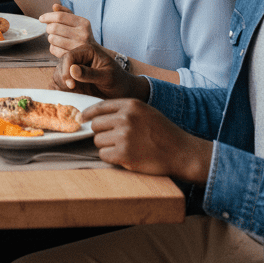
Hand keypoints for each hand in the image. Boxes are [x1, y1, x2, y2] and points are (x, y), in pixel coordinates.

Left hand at [40, 2, 98, 57]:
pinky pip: (53, 50)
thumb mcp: (77, 21)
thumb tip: (54, 6)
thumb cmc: (81, 33)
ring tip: (55, 37)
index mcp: (83, 23)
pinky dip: (53, 47)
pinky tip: (58, 46)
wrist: (93, 54)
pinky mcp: (72, 57)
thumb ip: (65, 12)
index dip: (48, 16)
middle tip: (50, 29)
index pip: (60, 16)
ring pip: (52, 39)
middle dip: (48, 28)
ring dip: (50, 37)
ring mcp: (78, 47)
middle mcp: (83, 34)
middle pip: (54, 28)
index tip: (41, 18)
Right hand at [50, 43, 146, 99]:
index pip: (69, 56)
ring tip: (72, 93)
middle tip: (71, 90)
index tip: (71, 85)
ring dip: (61, 84)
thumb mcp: (108, 77)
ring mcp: (74, 69)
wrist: (123, 92)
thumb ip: (91, 73)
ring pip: (58, 73)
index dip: (66, 70)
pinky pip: (60, 82)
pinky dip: (60, 89)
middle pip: (61, 64)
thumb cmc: (118, 82)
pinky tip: (68, 95)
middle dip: (63, 78)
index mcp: (87, 51)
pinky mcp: (73, 79)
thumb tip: (72, 69)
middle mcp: (78, 58)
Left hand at [82, 98, 212, 183]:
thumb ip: (123, 110)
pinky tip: (124, 157)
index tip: (82, 118)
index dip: (88, 113)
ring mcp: (124, 136)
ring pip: (98, 141)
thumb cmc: (163, 132)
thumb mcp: (145, 111)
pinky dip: (111, 157)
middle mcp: (125, 118)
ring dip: (107, 146)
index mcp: (130, 105)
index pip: (99, 107)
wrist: (182, 152)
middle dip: (101, 133)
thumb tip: (96, 115)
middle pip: (96, 125)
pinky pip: (104, 155)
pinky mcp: (124, 155)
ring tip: (124, 148)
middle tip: (114, 139)